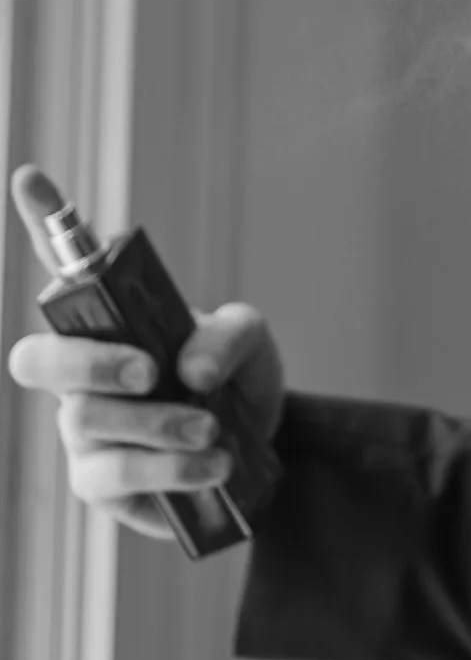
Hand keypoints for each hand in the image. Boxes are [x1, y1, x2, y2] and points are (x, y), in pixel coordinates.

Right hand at [6, 163, 286, 544]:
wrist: (253, 446)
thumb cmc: (233, 376)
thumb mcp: (248, 340)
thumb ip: (227, 336)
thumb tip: (189, 372)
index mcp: (108, 319)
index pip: (62, 265)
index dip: (42, 219)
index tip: (29, 176)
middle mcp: (79, 371)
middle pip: (36, 360)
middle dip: (89, 362)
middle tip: (152, 371)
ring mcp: (82, 429)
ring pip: (84, 423)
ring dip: (155, 426)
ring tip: (211, 430)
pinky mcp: (101, 483)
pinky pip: (111, 477)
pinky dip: (167, 470)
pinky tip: (210, 466)